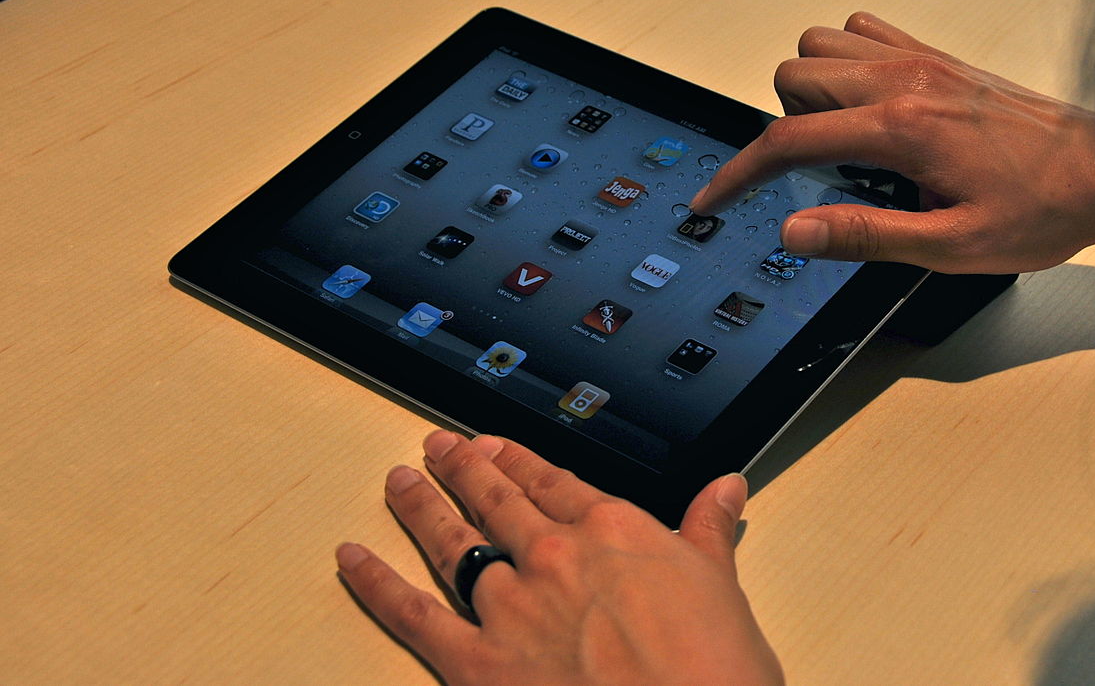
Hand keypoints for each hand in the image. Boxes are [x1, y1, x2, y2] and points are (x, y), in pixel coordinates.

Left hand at [336, 431, 783, 685]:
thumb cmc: (714, 673)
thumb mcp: (722, 590)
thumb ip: (709, 531)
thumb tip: (727, 489)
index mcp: (612, 531)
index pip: (555, 482)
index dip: (521, 461)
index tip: (498, 445)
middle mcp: (554, 556)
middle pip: (497, 499)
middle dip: (465, 469)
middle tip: (440, 447)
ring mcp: (511, 606)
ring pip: (453, 542)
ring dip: (422, 507)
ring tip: (400, 481)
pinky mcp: (478, 662)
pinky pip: (414, 615)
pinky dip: (376, 584)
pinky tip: (353, 559)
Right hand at [691, 12, 1094, 273]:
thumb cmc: (1041, 209)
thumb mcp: (951, 246)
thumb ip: (864, 236)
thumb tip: (794, 232)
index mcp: (899, 130)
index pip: (787, 142)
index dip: (738, 174)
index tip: (713, 199)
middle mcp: (902, 81)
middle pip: (792, 78)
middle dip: (782, 127)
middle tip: (819, 174)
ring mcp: (918, 60)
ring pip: (819, 44)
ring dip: (810, 89)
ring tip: (841, 139)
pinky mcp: (935, 55)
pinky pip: (861, 28)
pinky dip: (845, 59)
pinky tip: (867, 104)